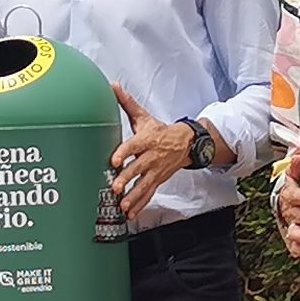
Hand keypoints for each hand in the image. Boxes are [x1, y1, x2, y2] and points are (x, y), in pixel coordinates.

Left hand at [107, 85, 194, 220]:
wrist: (186, 143)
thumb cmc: (160, 131)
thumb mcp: (144, 117)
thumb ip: (127, 103)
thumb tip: (112, 86)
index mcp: (147, 140)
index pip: (134, 145)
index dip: (124, 152)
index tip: (114, 160)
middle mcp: (152, 157)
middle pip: (139, 168)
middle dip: (127, 178)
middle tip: (115, 187)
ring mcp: (156, 171)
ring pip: (145, 185)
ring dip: (134, 197)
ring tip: (123, 205)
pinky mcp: (158, 181)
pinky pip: (149, 195)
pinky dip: (140, 205)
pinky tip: (130, 214)